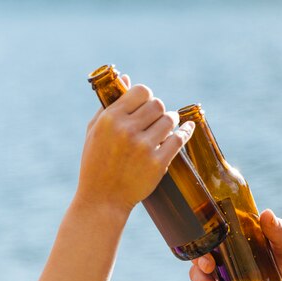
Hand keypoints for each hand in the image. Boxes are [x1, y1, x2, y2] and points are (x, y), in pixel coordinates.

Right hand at [77, 74, 194, 214]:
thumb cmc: (95, 164)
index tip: (146, 105)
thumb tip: (127, 78)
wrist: (102, 200)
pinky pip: (178, 140)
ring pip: (170, 120)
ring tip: (166, 128)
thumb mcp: (94, 131)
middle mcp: (127, 130)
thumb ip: (109, 103)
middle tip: (157, 120)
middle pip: (158, 104)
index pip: (141, 91)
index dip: (146, 97)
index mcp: (110, 119)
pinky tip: (187, 130)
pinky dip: (185, 133)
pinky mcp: (157, 164)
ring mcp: (143, 147)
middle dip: (159, 111)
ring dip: (171, 122)